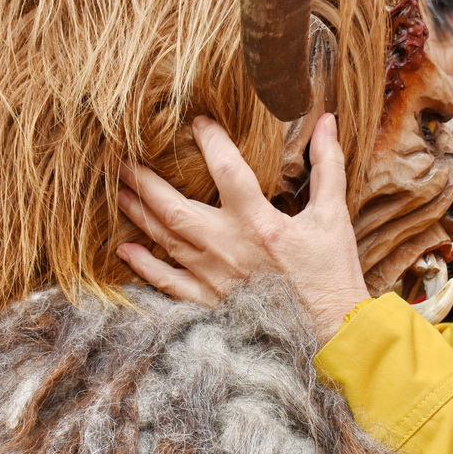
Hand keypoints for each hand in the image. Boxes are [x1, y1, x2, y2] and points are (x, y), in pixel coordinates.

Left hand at [116, 115, 370, 345]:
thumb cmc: (332, 274)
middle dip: (145, 182)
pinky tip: (125, 249)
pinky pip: (168, 282)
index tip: (198, 122)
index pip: (227, 170)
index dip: (211, 141)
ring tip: (119, 190)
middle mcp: (228, 247)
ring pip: (165, 239)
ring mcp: (213, 276)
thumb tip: (327, 121)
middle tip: (122, 160)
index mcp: (258, 223)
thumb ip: (327, 165)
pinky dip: (144, 266)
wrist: (331, 332)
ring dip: (139, 213)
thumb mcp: (333, 215)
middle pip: (175, 208)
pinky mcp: (209, 301)